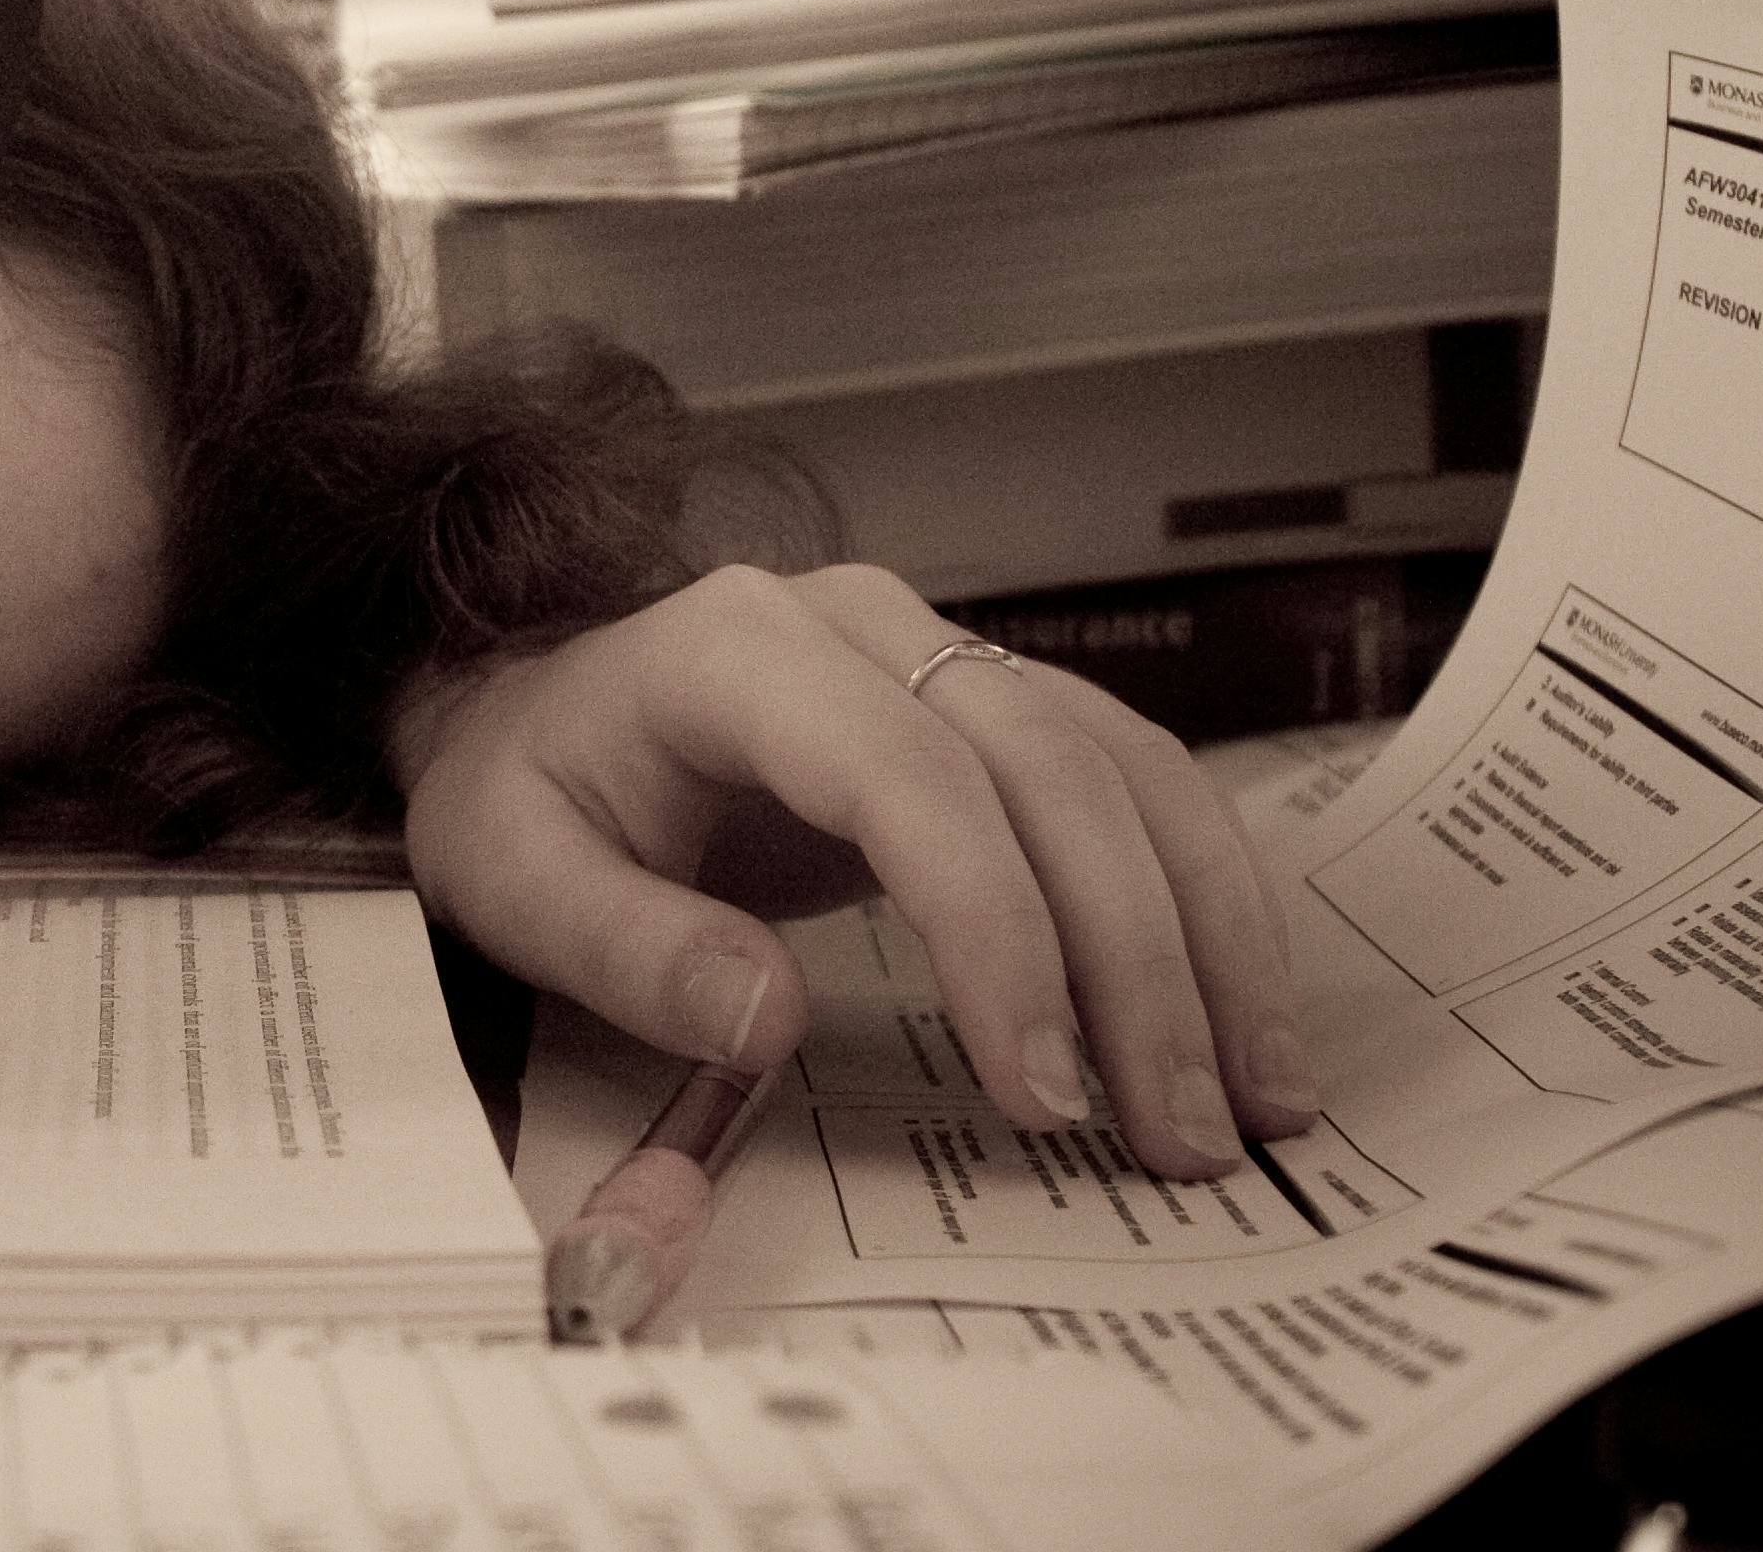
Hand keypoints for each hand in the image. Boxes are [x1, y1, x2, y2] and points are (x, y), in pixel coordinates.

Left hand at [394, 563, 1317, 1179]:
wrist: (527, 709)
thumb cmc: (523, 791)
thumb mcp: (512, 873)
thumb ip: (629, 947)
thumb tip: (761, 1017)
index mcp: (737, 648)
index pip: (908, 776)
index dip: (994, 929)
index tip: (1037, 1087)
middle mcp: (864, 625)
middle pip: (1050, 772)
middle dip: (1132, 963)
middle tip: (1170, 1136)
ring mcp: (939, 651)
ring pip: (1123, 770)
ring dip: (1205, 936)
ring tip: (1250, 1103)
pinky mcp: (987, 706)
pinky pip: (1128, 784)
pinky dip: (1198, 900)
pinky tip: (1233, 1020)